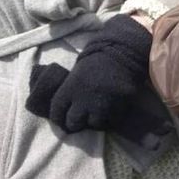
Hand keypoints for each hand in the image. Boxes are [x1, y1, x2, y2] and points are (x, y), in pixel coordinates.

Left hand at [26, 15, 152, 132]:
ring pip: (94, 124)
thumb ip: (70, 91)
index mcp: (70, 88)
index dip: (58, 118)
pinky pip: (112, 121)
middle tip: (81, 119)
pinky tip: (111, 109)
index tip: (63, 119)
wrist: (122, 54)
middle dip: (76, 122)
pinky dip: (111, 118)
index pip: (56, 112)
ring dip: (95, 120)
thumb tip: (66, 109)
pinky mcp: (117, 107)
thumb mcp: (76, 73)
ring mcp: (101, 105)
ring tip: (99, 113)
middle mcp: (83, 100)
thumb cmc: (96, 61)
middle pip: (73, 123)